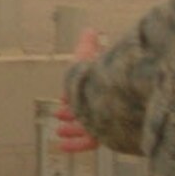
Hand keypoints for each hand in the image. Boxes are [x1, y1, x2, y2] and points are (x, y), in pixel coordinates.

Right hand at [56, 26, 102, 152]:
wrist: (115, 96)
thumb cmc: (100, 75)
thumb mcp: (87, 55)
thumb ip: (87, 44)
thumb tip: (90, 29)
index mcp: (102, 86)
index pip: (87, 90)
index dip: (72, 92)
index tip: (62, 96)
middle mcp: (105, 103)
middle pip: (87, 108)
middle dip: (71, 111)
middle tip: (59, 113)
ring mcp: (106, 120)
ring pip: (87, 126)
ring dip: (71, 128)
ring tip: (59, 130)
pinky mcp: (105, 135)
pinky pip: (88, 142)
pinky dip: (75, 144)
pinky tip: (61, 146)